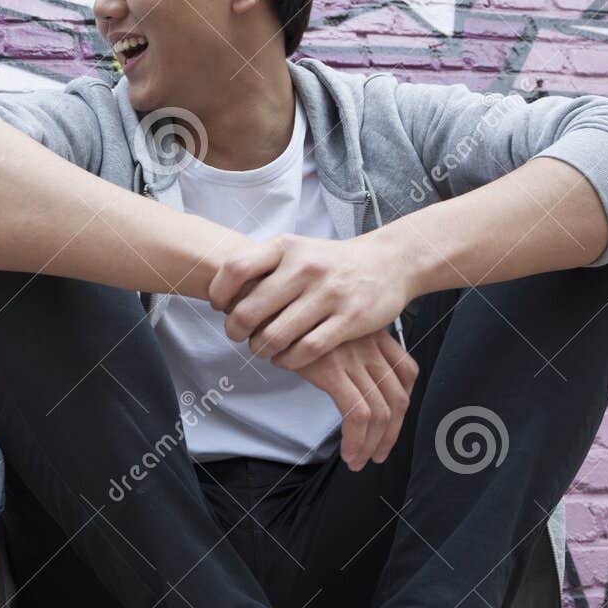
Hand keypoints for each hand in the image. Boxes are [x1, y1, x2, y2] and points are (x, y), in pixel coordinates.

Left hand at [209, 232, 413, 369]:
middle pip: (249, 310)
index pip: (235, 269)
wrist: (388, 262)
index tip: (220, 307)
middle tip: (238, 336)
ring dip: (260, 349)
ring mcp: (329, 293)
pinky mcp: (350, 318)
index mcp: (286, 247)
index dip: (218, 293)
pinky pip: (306, 349)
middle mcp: (305, 267)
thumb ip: (261, 266)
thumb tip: (221, 294)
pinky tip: (285, 358)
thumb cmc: (330, 262)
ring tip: (262, 348)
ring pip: (275, 335)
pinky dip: (288, 360)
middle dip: (235, 330)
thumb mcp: (295, 249)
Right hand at [296, 330, 418, 470]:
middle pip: (397, 398)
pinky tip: (347, 451)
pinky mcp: (332, 371)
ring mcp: (352, 359)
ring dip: (373, 444)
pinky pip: (356, 414)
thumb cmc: (291, 316)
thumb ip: (345, 343)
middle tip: (378, 453)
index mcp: (372, 333)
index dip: (404, 401)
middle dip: (391, 433)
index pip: (406, 370)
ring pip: (380, 412)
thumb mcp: (328, 324)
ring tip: (359, 460)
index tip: (392, 421)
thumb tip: (348, 374)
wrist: (267, 300)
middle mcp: (369, 346)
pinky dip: (356, 439)